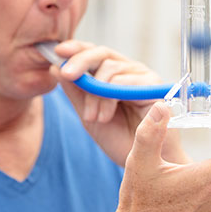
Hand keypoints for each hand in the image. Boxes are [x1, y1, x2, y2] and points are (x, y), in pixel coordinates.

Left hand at [50, 40, 187, 165]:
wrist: (143, 162)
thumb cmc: (119, 138)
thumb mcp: (88, 114)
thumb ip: (75, 92)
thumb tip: (56, 67)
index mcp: (113, 73)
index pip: (94, 53)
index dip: (76, 49)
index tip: (58, 52)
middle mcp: (129, 70)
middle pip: (102, 53)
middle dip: (81, 61)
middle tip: (67, 74)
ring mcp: (142, 76)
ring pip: (110, 69)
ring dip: (95, 93)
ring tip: (92, 117)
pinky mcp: (154, 85)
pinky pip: (125, 81)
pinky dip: (109, 98)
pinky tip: (104, 117)